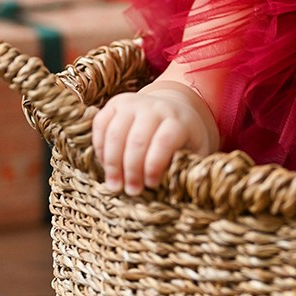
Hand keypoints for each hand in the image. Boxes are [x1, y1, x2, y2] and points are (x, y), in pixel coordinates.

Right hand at [90, 82, 217, 195]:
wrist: (175, 107)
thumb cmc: (186, 137)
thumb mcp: (196, 151)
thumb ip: (188, 167)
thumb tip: (175, 190)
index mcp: (178, 120)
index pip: (164, 141)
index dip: (155, 165)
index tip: (151, 184)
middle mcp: (155, 108)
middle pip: (137, 139)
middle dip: (132, 170)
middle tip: (131, 191)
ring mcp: (133, 103)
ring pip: (115, 133)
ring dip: (111, 162)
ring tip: (114, 185)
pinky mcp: (116, 104)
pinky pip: (100, 124)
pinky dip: (99, 147)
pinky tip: (105, 165)